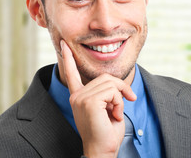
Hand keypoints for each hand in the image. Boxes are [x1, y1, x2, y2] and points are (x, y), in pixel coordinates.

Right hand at [60, 40, 136, 157]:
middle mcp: (76, 95)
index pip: (72, 73)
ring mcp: (80, 97)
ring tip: (115, 113)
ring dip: (120, 99)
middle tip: (127, 102)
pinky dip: (119, 102)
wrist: (103, 150)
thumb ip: (108, 93)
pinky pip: (113, 91)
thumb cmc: (107, 131)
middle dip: (121, 89)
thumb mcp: (108, 107)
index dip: (69, 59)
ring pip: (111, 84)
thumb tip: (116, 85)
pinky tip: (114, 115)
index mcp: (79, 96)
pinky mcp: (88, 101)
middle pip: (106, 77)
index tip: (63, 44)